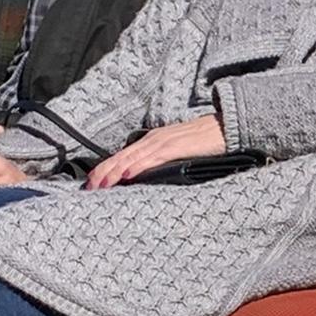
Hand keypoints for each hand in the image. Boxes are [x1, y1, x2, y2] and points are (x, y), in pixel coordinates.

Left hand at [86, 115, 225, 190]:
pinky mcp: (175, 147)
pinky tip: (125, 176)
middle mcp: (153, 139)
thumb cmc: (206, 141)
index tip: (92, 183)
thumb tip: (148, 179)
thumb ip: (162, 162)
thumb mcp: (179, 152)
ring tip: (99, 185)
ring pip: (130, 158)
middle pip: (120, 157)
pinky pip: (150, 159)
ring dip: (112, 172)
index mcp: (153, 141)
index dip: (105, 169)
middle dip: (102, 173)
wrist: (227, 126)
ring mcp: (163, 142)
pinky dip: (135, 167)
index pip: (123, 156)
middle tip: (87, 188)